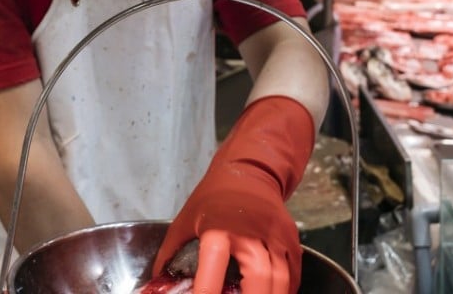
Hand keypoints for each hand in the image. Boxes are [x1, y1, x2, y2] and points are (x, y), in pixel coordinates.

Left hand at [153, 96, 313, 293]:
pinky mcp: (290, 238)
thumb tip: (159, 281)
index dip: (207, 289)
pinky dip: (286, 290)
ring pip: (280, 278)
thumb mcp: (185, 219)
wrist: (250, 172)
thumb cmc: (214, 197)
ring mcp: (274, 235)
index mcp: (218, 228)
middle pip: (259, 275)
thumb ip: (171, 252)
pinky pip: (293, 273)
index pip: (213, 264)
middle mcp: (249, 232)